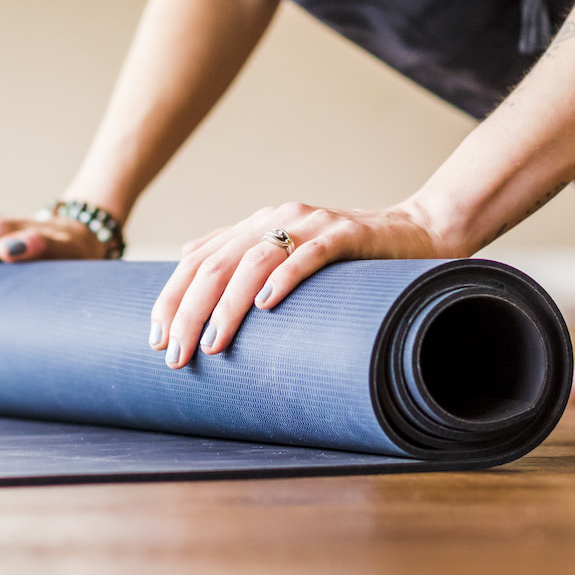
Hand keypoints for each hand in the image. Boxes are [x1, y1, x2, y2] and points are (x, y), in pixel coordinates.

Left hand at [150, 202, 445, 367]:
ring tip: (214, 344)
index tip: (155, 339)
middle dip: (189, 312)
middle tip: (177, 356)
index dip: (172, 298)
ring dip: (228, 306)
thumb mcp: (288, 250)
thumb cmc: (350, 256)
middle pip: (216, 264)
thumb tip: (187, 257)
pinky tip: (266, 305)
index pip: (197, 260)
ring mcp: (312, 223)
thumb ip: (242, 252)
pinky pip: (311, 254)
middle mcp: (277, 218)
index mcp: (256, 224)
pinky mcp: (348, 235)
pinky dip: (285, 278)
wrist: (419, 233)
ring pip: (254, 260)